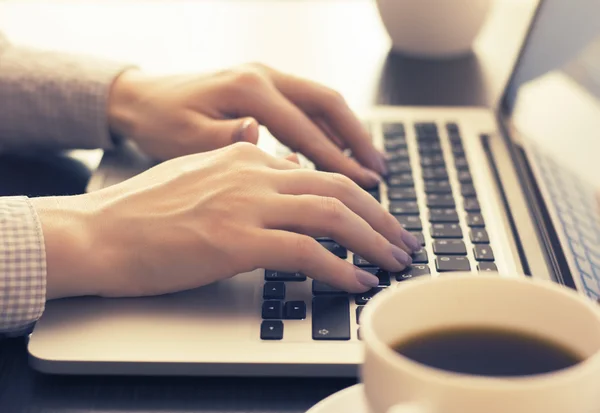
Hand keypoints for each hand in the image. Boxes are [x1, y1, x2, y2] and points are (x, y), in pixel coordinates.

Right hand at [33, 143, 418, 299]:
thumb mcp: (202, 179)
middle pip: (337, 187)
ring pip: (331, 214)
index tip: (374, 218)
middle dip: (378, 216)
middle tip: (401, 239)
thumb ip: (246, 178)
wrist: (98, 232)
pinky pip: (307, 251)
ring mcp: (246, 203)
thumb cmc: (143, 213)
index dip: (355, 197)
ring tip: (393, 262)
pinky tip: (357, 282)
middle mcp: (252, 171)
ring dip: (371, 240)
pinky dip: (340, 268)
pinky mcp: (237, 240)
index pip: (317, 171)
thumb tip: (287, 180)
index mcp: (244, 154)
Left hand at [107, 63, 386, 187]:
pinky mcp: (263, 86)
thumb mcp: (186, 139)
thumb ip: (231, 143)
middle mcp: (264, 76)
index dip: (338, 162)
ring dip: (349, 133)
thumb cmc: (158, 124)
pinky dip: (327, 129)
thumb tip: (273, 149)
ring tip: (370, 165)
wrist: (137, 98)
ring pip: (322, 102)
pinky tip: (337, 153)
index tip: (364, 188)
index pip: (306, 129)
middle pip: (328, 104)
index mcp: (249, 90)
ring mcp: (265, 77)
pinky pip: (306, 105)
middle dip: (358, 140)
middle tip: (380, 174)